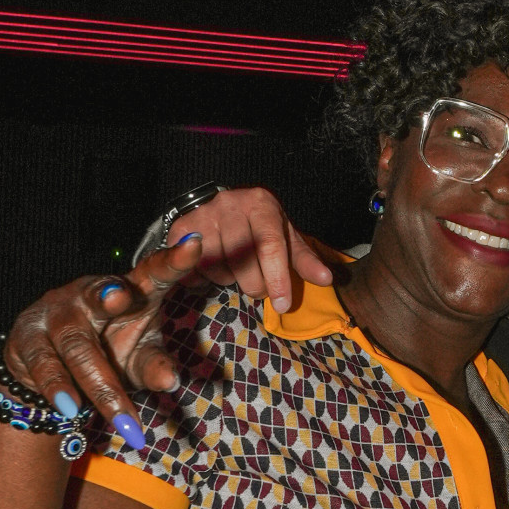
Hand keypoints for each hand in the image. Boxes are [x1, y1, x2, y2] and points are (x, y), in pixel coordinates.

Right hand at [2, 232, 212, 439]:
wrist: (48, 369)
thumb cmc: (108, 351)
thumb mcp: (138, 358)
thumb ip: (155, 366)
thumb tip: (170, 381)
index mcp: (130, 291)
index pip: (153, 272)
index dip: (172, 260)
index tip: (194, 246)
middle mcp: (90, 294)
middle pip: (100, 295)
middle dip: (108, 295)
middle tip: (122, 296)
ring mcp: (56, 313)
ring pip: (76, 344)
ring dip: (99, 383)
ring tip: (122, 417)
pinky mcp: (28, 337)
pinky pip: (44, 363)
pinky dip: (58, 388)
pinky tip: (70, 409)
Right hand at [159, 186, 332, 312]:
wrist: (221, 207)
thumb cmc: (259, 227)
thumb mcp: (285, 237)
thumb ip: (304, 259)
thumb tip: (327, 279)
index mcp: (261, 203)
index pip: (270, 244)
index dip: (277, 278)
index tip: (281, 305)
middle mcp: (230, 204)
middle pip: (242, 259)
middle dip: (254, 284)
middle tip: (259, 288)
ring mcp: (203, 214)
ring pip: (217, 266)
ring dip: (229, 280)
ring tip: (236, 270)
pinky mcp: (181, 227)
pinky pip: (194, 268)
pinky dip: (205, 277)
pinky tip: (214, 267)